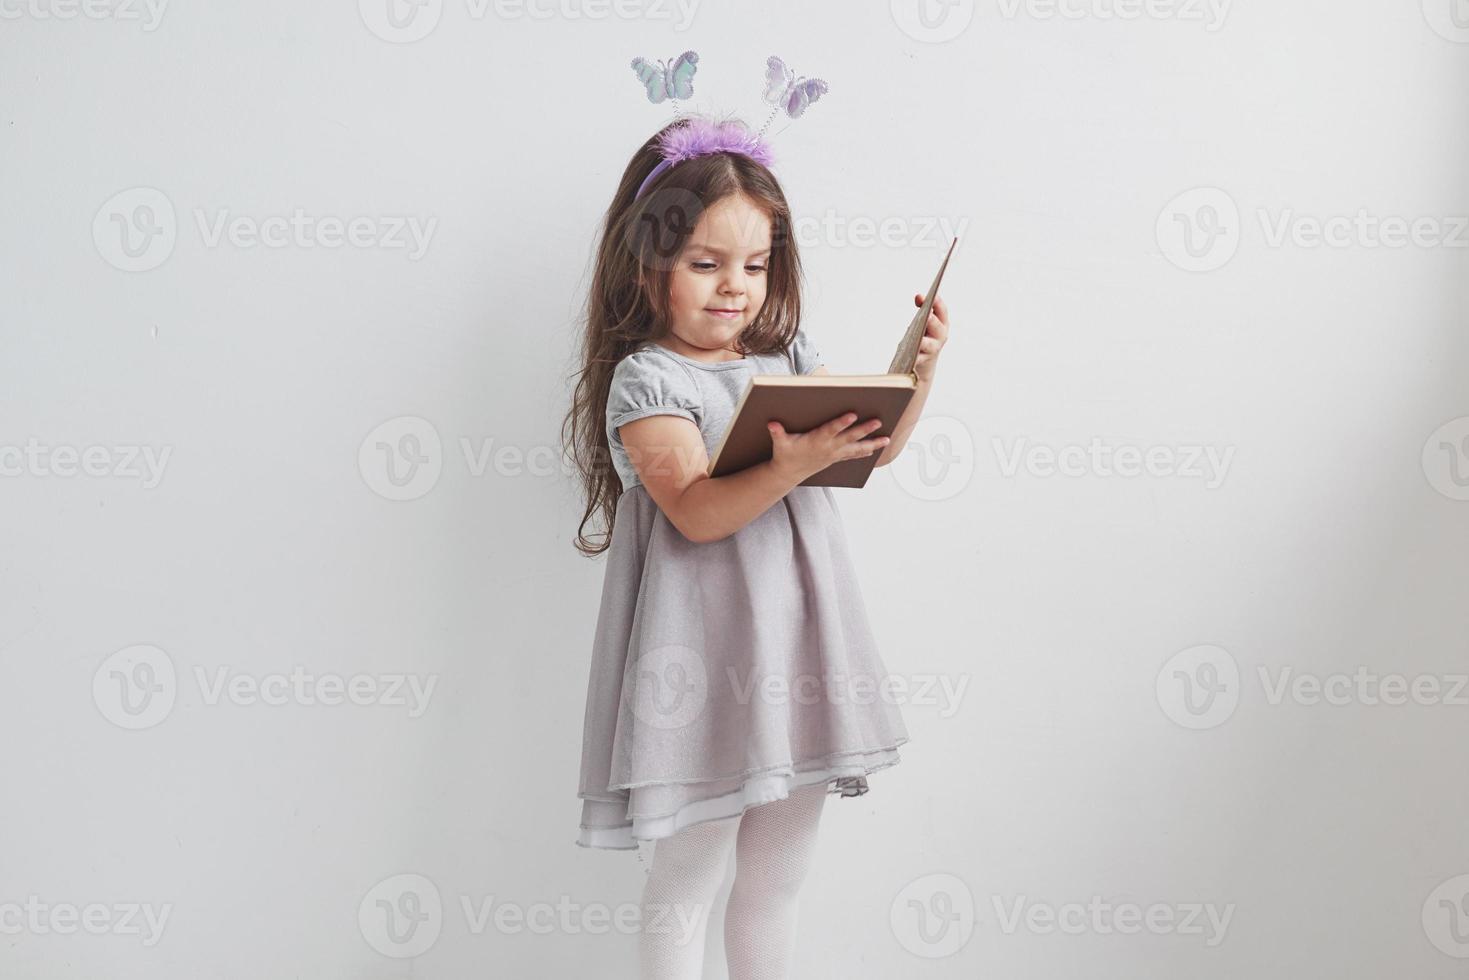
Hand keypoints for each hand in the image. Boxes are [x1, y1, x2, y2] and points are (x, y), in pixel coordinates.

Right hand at [767, 413, 888, 482]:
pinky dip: (866, 451)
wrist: (789, 474)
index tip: (853, 414)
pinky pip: (854, 454)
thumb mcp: (780, 444)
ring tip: (887, 439)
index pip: (831, 430)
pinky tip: (877, 447)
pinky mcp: (836, 458)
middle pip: (850, 437)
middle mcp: (829, 448)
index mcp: (817, 441)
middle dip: (864, 430)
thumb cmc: (785, 455)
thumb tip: (772, 424)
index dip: (842, 423)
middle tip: (877, 421)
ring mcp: (834, 454)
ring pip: (857, 448)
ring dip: (873, 444)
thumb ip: (777, 433)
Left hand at [911, 292, 949, 383]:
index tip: (931, 295)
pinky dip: (914, 358)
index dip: (937, 302)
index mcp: (942, 322)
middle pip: (937, 327)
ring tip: (919, 341)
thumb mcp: (923, 320)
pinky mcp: (923, 360)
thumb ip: (922, 307)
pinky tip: (908, 357)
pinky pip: (918, 359)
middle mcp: (941, 335)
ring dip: (924, 342)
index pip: (942, 310)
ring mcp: (933, 348)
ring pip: (929, 345)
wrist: (923, 360)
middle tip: (927, 317)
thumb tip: (919, 296)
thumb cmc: (923, 334)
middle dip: (932, 322)